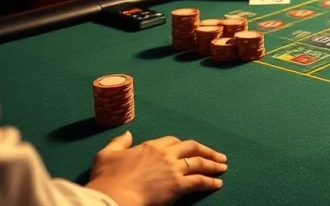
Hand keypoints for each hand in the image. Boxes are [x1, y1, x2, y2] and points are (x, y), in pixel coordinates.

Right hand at [86, 131, 226, 205]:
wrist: (114, 196)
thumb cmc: (108, 178)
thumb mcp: (107, 154)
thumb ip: (119, 143)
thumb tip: (128, 134)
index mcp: (151, 146)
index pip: (171, 141)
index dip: (181, 145)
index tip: (188, 149)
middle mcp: (166, 155)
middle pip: (191, 148)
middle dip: (206, 151)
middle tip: (217, 155)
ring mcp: (174, 169)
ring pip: (199, 163)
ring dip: (213, 164)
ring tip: (223, 166)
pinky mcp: (178, 186)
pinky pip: (199, 181)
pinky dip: (210, 182)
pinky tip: (217, 184)